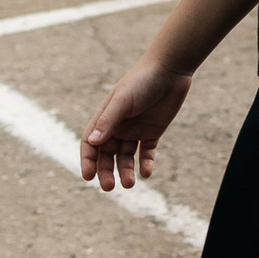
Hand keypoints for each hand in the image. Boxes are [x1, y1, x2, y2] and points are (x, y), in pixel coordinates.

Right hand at [80, 59, 192, 189]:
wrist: (170, 69)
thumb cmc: (142, 81)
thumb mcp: (123, 101)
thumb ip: (109, 121)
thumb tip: (93, 142)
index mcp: (105, 118)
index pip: (91, 144)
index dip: (88, 161)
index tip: (88, 177)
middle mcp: (118, 127)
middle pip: (107, 155)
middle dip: (106, 172)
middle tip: (110, 187)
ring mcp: (136, 130)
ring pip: (126, 157)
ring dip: (126, 171)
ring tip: (131, 183)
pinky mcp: (153, 132)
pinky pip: (146, 152)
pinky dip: (145, 163)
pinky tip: (146, 172)